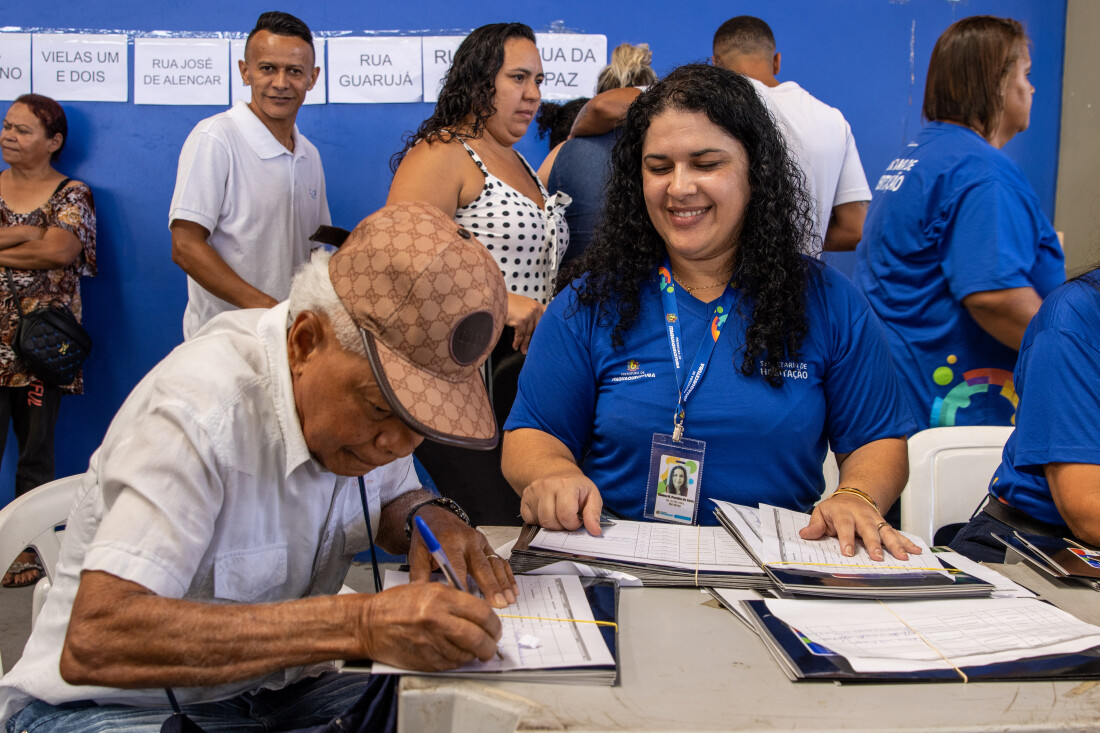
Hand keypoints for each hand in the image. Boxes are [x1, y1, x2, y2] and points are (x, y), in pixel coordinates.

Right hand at [358, 582, 501, 670]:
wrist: (368, 624)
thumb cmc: (395, 605)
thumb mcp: (427, 589)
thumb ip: (455, 599)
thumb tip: (480, 614)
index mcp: (440, 598)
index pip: (482, 612)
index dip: (494, 623)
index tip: (495, 627)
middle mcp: (437, 620)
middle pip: (479, 637)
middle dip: (490, 644)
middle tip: (491, 645)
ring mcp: (431, 642)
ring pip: (467, 654)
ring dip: (474, 654)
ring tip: (471, 648)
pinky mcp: (426, 660)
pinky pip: (453, 664)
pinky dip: (459, 660)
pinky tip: (454, 653)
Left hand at [408, 507, 516, 607]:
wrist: (436, 516)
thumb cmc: (427, 537)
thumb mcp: (416, 553)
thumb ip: (419, 574)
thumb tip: (420, 595)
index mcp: (449, 541)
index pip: (457, 566)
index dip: (462, 585)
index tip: (467, 603)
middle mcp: (468, 540)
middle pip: (482, 566)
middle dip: (491, 586)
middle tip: (499, 604)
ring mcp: (480, 542)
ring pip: (494, 564)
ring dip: (503, 583)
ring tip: (510, 600)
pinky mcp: (486, 545)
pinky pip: (500, 561)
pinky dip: (508, 576)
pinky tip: (513, 590)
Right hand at [505, 293, 543, 352]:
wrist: (495, 297)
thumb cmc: (508, 302)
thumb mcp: (523, 304)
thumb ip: (530, 313)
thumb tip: (533, 328)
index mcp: (536, 305)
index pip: (547, 317)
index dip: (547, 327)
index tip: (547, 337)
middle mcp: (535, 309)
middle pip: (537, 328)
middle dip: (535, 340)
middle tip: (533, 348)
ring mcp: (528, 315)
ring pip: (528, 333)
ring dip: (524, 343)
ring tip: (523, 350)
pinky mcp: (521, 321)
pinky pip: (520, 335)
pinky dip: (517, 342)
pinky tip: (515, 346)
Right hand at [519, 472, 603, 535]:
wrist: (558, 473)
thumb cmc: (576, 487)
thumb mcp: (592, 496)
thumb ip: (594, 514)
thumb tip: (595, 531)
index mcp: (566, 484)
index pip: (565, 515)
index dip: (573, 523)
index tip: (577, 520)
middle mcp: (547, 485)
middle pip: (550, 520)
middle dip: (561, 526)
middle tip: (567, 519)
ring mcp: (533, 491)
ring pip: (540, 521)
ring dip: (550, 525)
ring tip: (558, 516)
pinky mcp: (524, 498)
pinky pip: (528, 519)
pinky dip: (538, 522)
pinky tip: (547, 513)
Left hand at [799, 492, 920, 560]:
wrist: (853, 496)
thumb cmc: (836, 509)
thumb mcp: (821, 513)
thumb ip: (815, 525)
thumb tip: (805, 534)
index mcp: (844, 513)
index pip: (845, 526)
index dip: (846, 539)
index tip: (847, 552)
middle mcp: (862, 515)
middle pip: (869, 529)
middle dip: (874, 544)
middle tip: (877, 557)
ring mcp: (875, 519)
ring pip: (886, 531)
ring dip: (895, 544)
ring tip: (903, 556)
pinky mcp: (884, 524)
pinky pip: (897, 533)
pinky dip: (907, 542)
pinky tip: (916, 550)